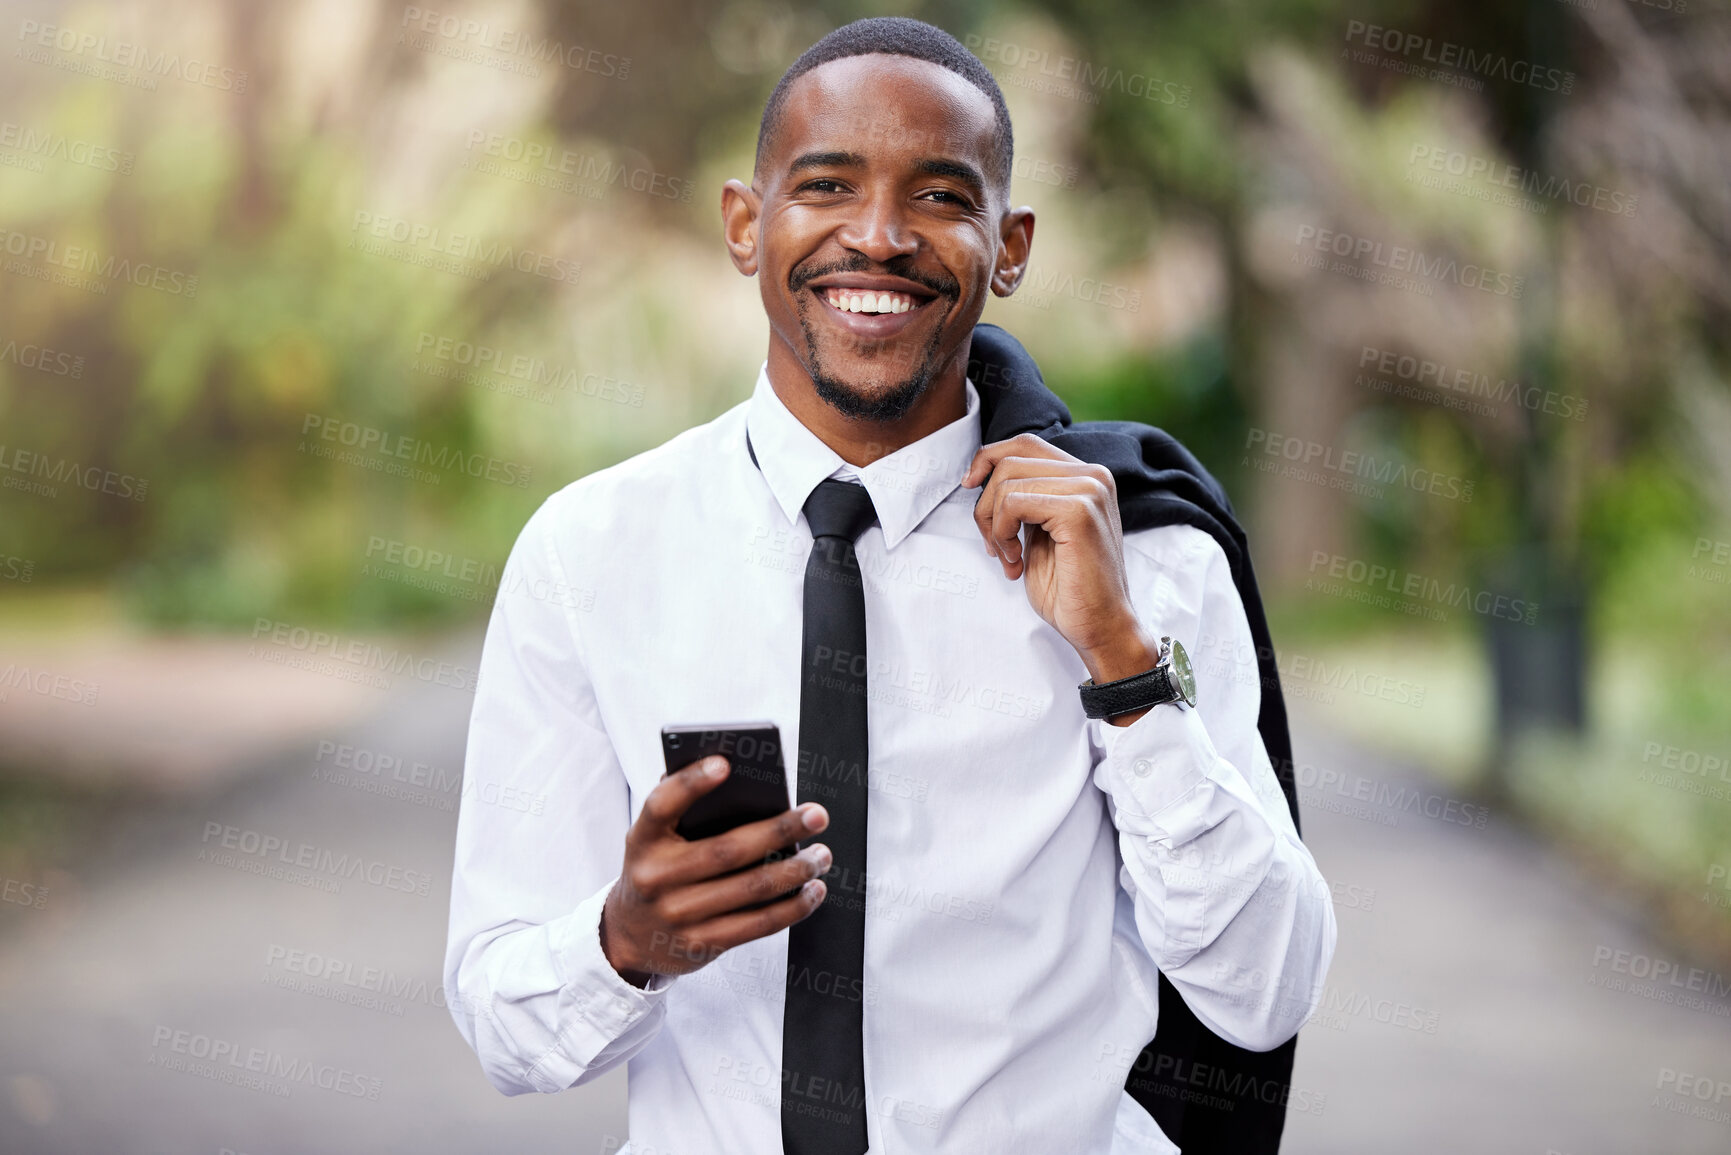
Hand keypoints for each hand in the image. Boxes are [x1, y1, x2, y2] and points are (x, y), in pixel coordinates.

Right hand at [599, 756, 831, 986]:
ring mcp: (678, 915)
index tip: (725, 763)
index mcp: (643, 840)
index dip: (691, 783)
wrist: (629, 936)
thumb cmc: (657, 871)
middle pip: (727, 850)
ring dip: (796, 870)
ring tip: (821, 855)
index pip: (661, 804)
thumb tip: (739, 782)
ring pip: (751, 888)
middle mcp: (656, 878)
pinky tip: (813, 889)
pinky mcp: (701, 945)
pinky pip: (758, 925)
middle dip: (780, 830)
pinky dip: (793, 907)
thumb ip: (683, 812)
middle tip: (816, 815)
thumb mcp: (654, 840)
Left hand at [962, 433, 1160, 688]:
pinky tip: (1016, 560)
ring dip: (993, 522)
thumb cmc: (1070, 588)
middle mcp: (1093, 475)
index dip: (988, 460)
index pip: (1024, 445)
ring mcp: (1089, 489)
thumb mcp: (1039, 532)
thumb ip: (1024, 500)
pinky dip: (1002, 532)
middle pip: (1010, 459)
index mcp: (1086, 477)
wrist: (1101, 627)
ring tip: (1008, 556)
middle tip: (993, 544)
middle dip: (986, 503)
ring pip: (1007, 480)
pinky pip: (1014, 502)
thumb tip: (983, 474)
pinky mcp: (1079, 511)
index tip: (969, 487)